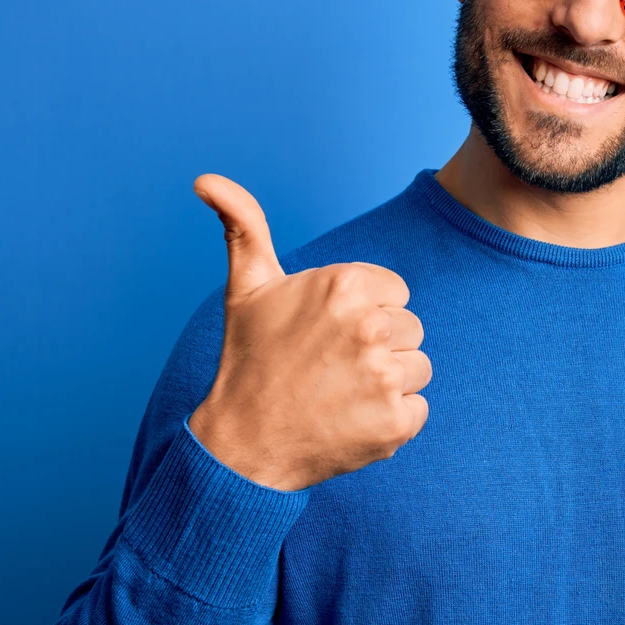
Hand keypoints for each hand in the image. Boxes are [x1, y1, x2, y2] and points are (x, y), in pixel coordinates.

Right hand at [186, 175, 430, 490]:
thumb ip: (245, 225)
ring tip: (341, 392)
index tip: (327, 334)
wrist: (242, 444)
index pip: (395, 292)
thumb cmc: (250, 360)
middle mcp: (370, 326)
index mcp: (345, 285)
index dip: (364, 312)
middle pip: (411, 328)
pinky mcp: (396, 422)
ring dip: (387, 383)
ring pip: (418, 367)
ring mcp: (384, 377)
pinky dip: (391, 420)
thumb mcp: (247, 288)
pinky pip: (418, 409)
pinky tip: (351, 419)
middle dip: (378, 346)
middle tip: (331, 367)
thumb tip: (205, 179)